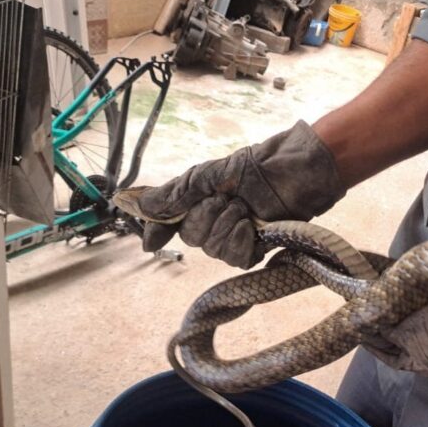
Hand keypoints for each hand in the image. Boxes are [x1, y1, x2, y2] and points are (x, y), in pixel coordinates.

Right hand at [136, 121, 345, 267]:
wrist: (288, 170)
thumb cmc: (249, 167)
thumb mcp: (202, 177)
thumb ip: (171, 196)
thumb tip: (139, 210)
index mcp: (198, 205)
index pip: (170, 226)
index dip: (160, 232)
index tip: (152, 242)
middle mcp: (214, 224)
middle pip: (193, 239)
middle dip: (206, 218)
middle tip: (225, 198)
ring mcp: (235, 238)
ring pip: (214, 250)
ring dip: (226, 226)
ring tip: (243, 207)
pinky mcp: (256, 249)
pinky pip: (236, 259)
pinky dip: (240, 241)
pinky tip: (251, 225)